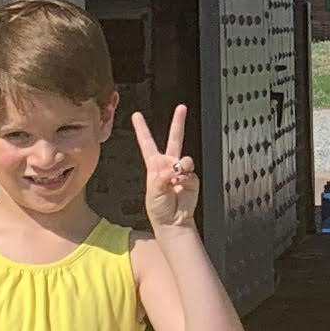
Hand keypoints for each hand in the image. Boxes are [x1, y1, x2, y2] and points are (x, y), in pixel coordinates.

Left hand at [134, 105, 199, 233]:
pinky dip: (186, 179)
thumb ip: (163, 176)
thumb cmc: (159, 209)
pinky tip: (181, 185)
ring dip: (181, 167)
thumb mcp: (153, 190)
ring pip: (185, 158)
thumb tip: (175, 167)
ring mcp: (181, 171)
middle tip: (182, 108)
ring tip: (176, 179)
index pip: (147, 142)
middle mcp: (168, 165)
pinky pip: (191, 173)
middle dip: (178, 122)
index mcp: (154, 165)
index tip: (137, 115)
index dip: (142, 128)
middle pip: (174, 139)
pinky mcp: (192, 179)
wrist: (173, 222)